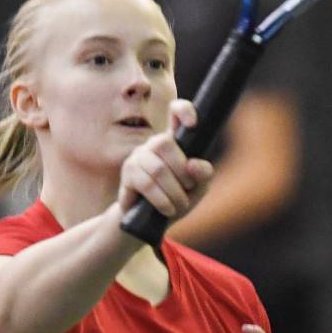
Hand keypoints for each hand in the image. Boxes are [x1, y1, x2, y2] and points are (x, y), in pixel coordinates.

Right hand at [117, 99, 212, 217]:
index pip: (175, 111)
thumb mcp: (198, 188)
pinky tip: (167, 209)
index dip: (183, 111)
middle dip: (181, 171)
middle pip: (165, 143)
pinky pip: (145, 183)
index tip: (192, 124)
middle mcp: (154, 144)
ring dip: (173, 191)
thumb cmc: (177, 198)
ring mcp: (138, 157)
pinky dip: (162, 199)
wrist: (151, 221)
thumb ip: (203, 174)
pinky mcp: (128, 174)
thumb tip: (193, 164)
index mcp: (175, 141)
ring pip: (157, 168)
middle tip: (189, 189)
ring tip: (179, 205)